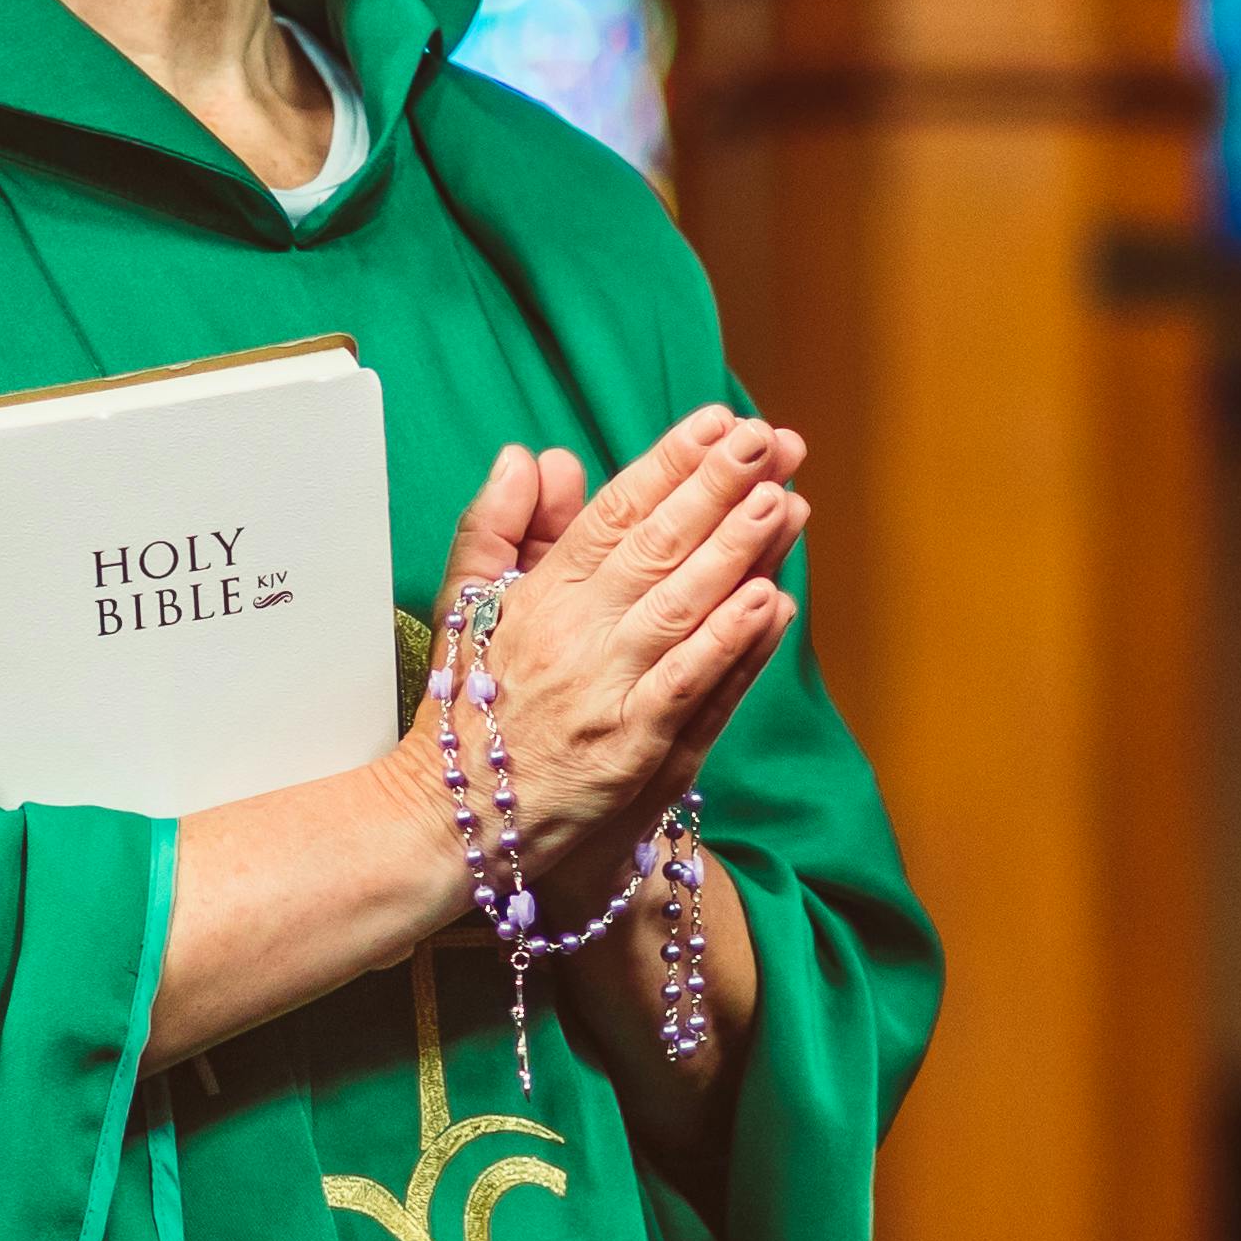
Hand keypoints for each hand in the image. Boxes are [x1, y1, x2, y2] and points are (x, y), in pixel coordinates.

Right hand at [410, 406, 803, 873]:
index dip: (669, 462)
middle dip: (717, 487)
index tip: (718, 422)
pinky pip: (690, 685)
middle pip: (656, 545)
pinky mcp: (633, 749)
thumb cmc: (469, 709)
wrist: (457, 818)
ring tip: (784, 501)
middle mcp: (573, 633)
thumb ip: (497, 526)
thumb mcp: (465, 606)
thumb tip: (531, 457)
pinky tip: (771, 600)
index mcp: (537, 593)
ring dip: (737, 551)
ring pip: (681, 606)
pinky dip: (731, 643)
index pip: (613, 512)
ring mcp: (606, 690)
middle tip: (769, 440)